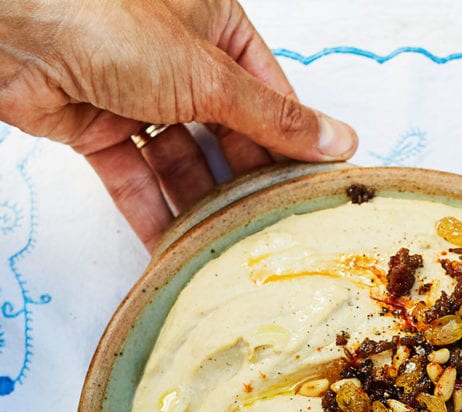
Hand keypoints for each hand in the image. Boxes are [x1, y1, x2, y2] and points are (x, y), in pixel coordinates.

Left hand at [0, 0, 357, 248]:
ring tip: (227, 248)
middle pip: (226, 135)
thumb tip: (338, 139)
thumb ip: (273, 117)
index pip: (269, 96)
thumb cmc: (108, 19)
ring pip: (181, 162)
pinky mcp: (97, 127)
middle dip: (244, 183)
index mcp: (215, 25)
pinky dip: (151, 211)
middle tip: (273, 230)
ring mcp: (137, 94)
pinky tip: (174, 248)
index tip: (313, 191)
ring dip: (199, 205)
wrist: (12, 27)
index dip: (291, 144)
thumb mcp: (209, 74)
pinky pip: (134, 178)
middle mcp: (178, 59)